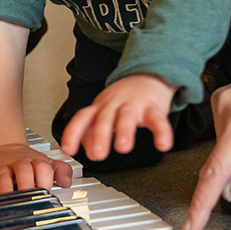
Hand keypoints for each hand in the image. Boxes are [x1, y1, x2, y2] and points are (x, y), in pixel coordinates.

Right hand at [0, 143, 73, 193]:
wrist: (5, 147)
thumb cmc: (28, 161)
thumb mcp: (47, 163)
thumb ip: (61, 171)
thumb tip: (66, 182)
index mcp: (36, 162)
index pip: (43, 168)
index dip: (46, 180)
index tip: (46, 191)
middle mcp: (19, 163)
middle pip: (24, 170)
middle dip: (26, 185)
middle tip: (28, 198)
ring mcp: (2, 166)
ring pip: (3, 176)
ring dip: (6, 189)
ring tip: (9, 199)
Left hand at [60, 74, 175, 160]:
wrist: (149, 75)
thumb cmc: (124, 99)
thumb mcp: (103, 112)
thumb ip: (92, 131)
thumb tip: (87, 149)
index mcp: (100, 107)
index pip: (82, 118)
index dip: (73, 133)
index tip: (67, 149)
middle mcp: (114, 105)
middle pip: (104, 118)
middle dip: (100, 136)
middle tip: (97, 154)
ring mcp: (134, 105)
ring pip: (127, 117)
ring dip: (124, 132)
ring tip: (123, 147)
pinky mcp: (154, 108)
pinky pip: (158, 120)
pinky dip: (161, 132)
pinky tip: (163, 144)